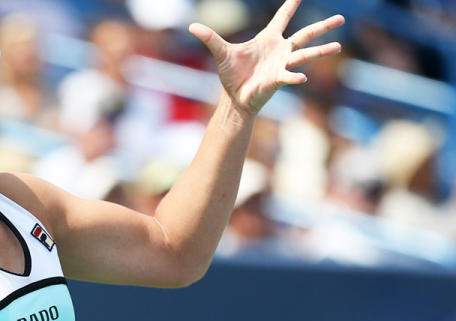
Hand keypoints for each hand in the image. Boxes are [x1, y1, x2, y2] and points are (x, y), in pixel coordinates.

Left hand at [189, 0, 343, 114]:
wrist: (236, 97)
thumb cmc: (232, 75)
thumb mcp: (221, 53)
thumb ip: (210, 38)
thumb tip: (192, 26)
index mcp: (268, 39)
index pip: (281, 18)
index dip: (290, 6)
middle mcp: (280, 50)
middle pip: (306, 34)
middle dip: (323, 27)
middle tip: (342, 18)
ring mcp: (282, 64)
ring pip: (305, 54)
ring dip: (321, 50)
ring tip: (337, 46)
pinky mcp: (278, 79)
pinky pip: (289, 76)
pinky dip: (293, 77)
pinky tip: (301, 78)